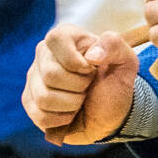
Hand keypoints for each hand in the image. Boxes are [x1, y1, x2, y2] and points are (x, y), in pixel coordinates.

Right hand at [22, 25, 139, 144]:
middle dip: (79, 87)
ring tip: (81, 100)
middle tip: (88, 87)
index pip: (56, 39)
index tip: (92, 69)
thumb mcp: (126, 62)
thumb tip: (92, 56)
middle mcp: (44, 55)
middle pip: (51, 74)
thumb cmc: (115, 83)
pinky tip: (71, 113)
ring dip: (72, 105)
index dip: (76, 60)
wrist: (111, 113)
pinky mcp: (30, 101)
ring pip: (44, 97)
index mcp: (66, 38)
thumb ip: (114, 46)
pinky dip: (62, 119)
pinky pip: (40, 115)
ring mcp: (34, 78)